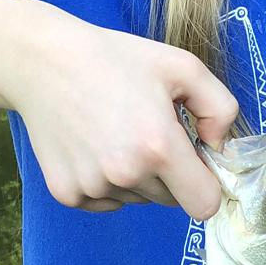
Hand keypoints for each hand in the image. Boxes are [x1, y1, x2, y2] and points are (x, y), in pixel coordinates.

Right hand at [9, 13, 238, 219]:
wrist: (45, 62)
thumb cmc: (115, 59)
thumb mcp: (182, 66)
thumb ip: (220, 108)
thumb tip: (219, 147)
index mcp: (159, 146)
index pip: (205, 205)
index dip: (207, 183)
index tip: (196, 160)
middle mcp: (126, 174)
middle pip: (170, 199)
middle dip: (170, 173)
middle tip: (149, 130)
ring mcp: (92, 187)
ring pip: (137, 198)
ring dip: (137, 176)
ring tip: (116, 131)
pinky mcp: (66, 193)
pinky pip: (105, 200)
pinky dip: (107, 181)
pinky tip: (94, 144)